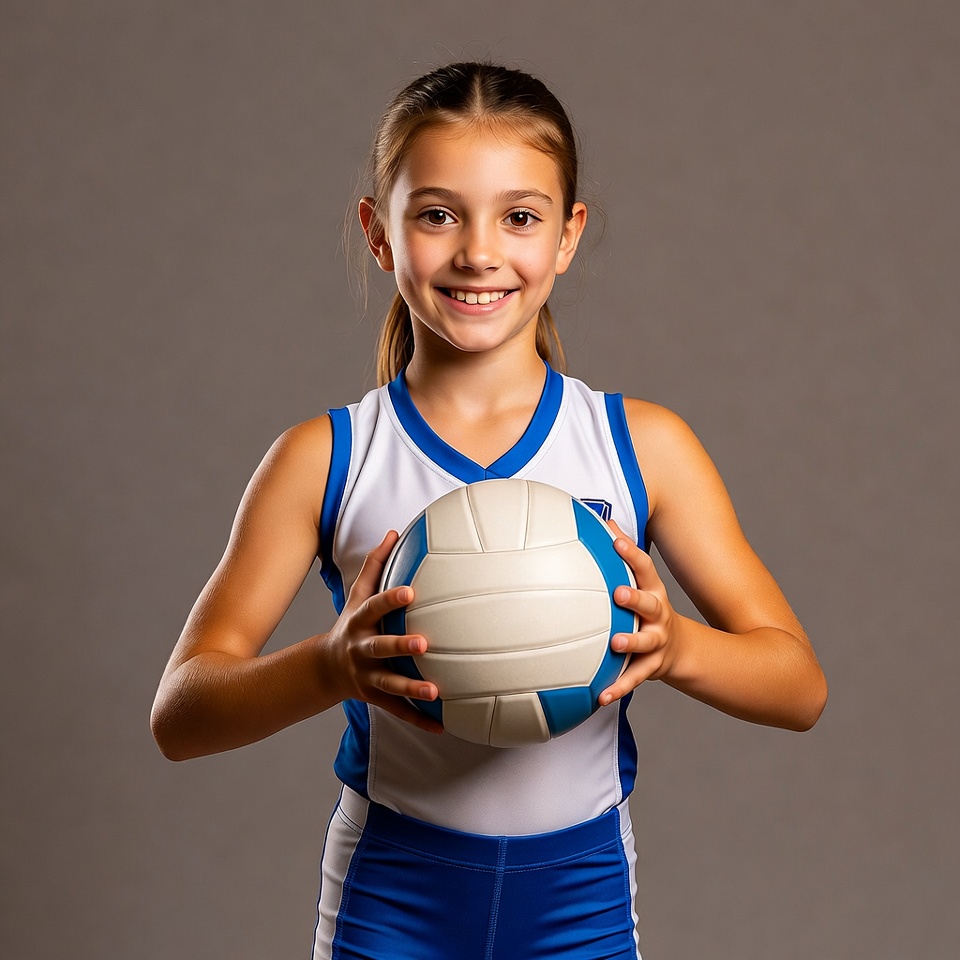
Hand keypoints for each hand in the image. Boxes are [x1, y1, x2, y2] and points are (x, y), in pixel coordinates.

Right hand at [320, 531, 441, 733]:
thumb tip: (393, 531)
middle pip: (380, 648)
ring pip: (390, 684)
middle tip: (424, 643)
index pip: (375, 607)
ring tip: (434, 691)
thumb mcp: (357, 595)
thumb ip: (375, 564)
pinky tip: (441, 725)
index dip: (391, 599)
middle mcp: (362, 650)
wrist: (325, 668)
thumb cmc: (352, 623)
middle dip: (401, 646)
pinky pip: (398, 712)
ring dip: (411, 689)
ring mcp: (367, 677)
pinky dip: (419, 720)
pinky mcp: (375, 698)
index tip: (410, 591)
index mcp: (360, 622)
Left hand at [599, 521, 678, 705]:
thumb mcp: (642, 581)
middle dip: (635, 599)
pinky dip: (617, 688)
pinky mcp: (651, 668)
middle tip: (618, 594)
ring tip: (614, 643)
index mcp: (653, 592)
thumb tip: (603, 519)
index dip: (630, 553)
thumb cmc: (649, 607)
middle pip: (649, 605)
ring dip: (629, 643)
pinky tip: (600, 697)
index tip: (615, 540)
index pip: (644, 568)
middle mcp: (658, 616)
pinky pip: (632, 679)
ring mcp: (656, 643)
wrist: (681, 650)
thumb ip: (624, 552)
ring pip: (644, 644)